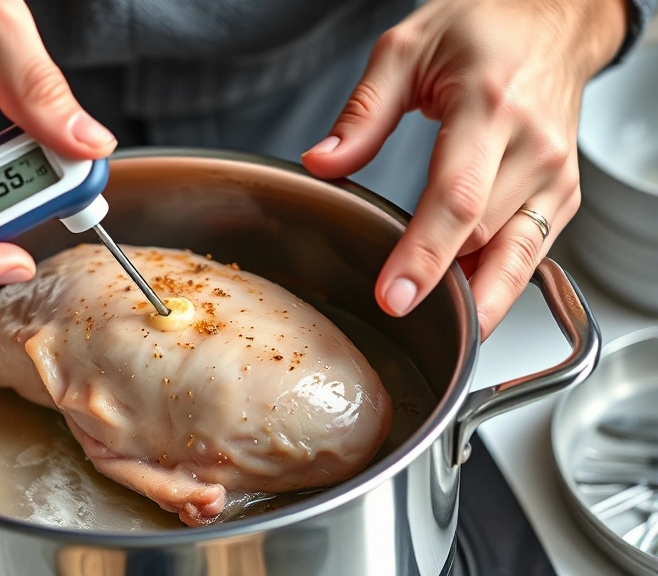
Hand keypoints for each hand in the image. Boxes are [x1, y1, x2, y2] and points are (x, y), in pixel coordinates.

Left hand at [302, 0, 626, 338]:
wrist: (552, 21)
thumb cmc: (482, 30)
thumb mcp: (406, 49)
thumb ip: (363, 112)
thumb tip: (322, 162)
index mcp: (490, 107)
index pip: (457, 198)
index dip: (424, 255)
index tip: (394, 297)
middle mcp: (534, 147)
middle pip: (483, 239)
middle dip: (442, 286)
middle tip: (395, 310)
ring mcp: (556, 176)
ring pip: (517, 261)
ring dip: (479, 301)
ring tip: (437, 327)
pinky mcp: (563, 196)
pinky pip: (532, 255)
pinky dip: (501, 285)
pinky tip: (467, 302)